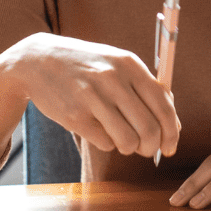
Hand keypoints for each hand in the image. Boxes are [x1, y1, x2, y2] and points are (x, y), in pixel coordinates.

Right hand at [0, 33, 180, 161]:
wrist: (37, 61)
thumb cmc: (86, 66)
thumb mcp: (117, 65)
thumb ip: (146, 90)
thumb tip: (173, 125)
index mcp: (130, 65)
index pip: (164, 106)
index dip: (172, 132)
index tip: (170, 147)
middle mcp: (113, 79)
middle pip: (149, 129)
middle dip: (151, 147)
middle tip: (145, 150)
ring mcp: (92, 97)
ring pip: (128, 141)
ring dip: (129, 148)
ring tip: (121, 139)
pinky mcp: (74, 116)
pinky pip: (105, 143)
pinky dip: (107, 143)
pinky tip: (98, 130)